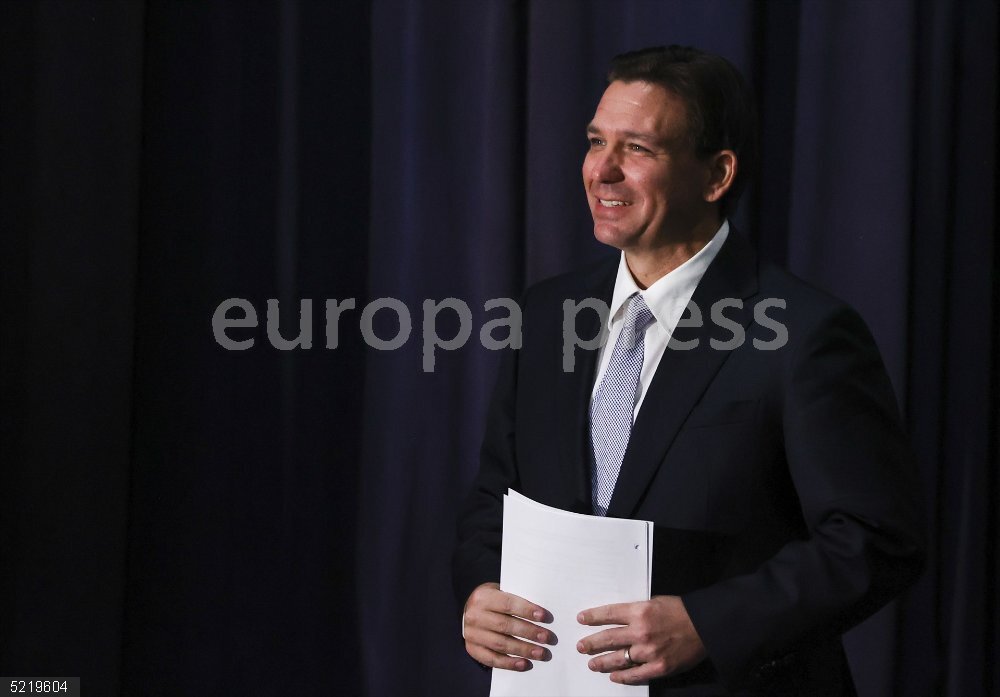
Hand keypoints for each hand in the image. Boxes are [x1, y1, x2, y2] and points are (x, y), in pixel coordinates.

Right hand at [462, 582, 556, 670]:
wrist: (468, 611)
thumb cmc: (492, 602)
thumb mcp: (499, 593)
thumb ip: (515, 601)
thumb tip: (540, 614)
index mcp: (483, 597)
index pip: (508, 604)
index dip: (527, 610)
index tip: (545, 617)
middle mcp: (475, 616)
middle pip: (505, 625)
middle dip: (529, 632)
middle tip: (548, 638)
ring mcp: (472, 634)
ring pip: (500, 644)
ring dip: (523, 650)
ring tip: (541, 653)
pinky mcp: (472, 649)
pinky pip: (492, 660)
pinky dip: (510, 664)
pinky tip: (525, 664)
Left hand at [576, 595, 705, 684]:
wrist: (705, 626)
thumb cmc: (681, 611)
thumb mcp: (655, 602)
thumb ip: (637, 611)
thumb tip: (619, 618)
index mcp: (639, 611)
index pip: (609, 614)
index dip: (592, 617)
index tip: (581, 619)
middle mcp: (641, 631)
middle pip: (608, 638)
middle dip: (591, 642)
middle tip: (580, 646)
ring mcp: (649, 651)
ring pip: (618, 658)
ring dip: (602, 661)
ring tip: (591, 664)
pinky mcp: (658, 667)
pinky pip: (635, 674)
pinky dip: (622, 676)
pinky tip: (613, 676)